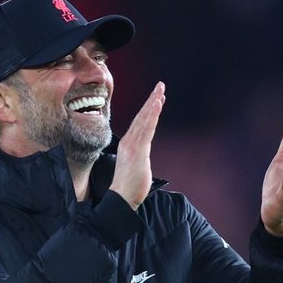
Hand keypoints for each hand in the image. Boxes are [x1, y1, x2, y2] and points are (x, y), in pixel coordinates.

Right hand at [109, 82, 165, 209]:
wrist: (121, 198)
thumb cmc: (128, 185)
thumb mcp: (136, 165)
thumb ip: (139, 156)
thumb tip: (141, 154)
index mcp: (128, 144)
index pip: (140, 122)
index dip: (148, 108)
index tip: (156, 97)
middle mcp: (129, 141)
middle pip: (142, 116)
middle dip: (151, 99)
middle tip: (160, 85)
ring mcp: (133, 145)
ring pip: (144, 119)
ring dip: (153, 103)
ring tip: (160, 90)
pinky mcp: (138, 151)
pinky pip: (147, 129)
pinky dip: (152, 115)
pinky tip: (157, 104)